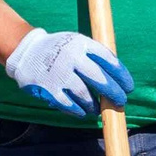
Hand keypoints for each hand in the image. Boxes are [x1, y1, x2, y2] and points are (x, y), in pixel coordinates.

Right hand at [5, 27, 132, 117]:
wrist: (27, 51)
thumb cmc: (61, 49)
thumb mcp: (78, 43)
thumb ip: (95, 57)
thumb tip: (118, 79)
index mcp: (81, 44)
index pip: (108, 60)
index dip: (121, 75)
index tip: (129, 86)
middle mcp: (71, 58)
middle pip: (99, 79)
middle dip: (113, 92)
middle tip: (121, 101)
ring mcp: (59, 74)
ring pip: (84, 95)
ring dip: (94, 104)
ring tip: (98, 108)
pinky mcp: (49, 88)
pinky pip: (68, 104)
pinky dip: (78, 110)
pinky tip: (83, 112)